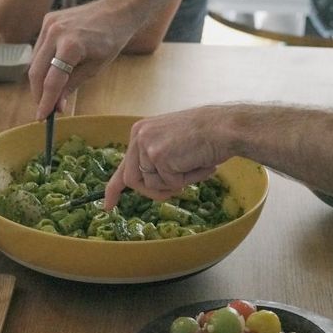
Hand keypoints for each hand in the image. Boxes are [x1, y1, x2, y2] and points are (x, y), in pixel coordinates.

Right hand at [29, 0, 136, 117]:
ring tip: (49, 94)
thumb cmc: (111, 40)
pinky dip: (43, 63)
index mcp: (71, 45)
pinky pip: (39, 48)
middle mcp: (55, 32)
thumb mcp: (94, 68)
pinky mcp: (47, 20)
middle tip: (45, 109)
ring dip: (39, 80)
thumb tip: (56, 106)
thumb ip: (71, 86)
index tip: (42, 117)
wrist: (116, 11)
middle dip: (39, 93)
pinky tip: (51, 73)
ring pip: (35, 61)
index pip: (52, 81)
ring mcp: (49, 24)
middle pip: (37, 72)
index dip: (45, 102)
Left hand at [103, 107, 226, 206]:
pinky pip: (170, 184)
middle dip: (154, 191)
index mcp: (140, 132)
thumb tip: (147, 185)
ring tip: (194, 165)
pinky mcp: (159, 156)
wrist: (225, 127)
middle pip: (133, 181)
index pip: (123, 166)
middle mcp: (139, 136)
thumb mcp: (171, 144)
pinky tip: (199, 164)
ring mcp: (147, 146)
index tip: (107, 205)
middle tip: (178, 187)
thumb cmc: (206, 136)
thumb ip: (155, 160)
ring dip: (176, 183)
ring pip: (153, 185)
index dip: (114, 189)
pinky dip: (187, 180)